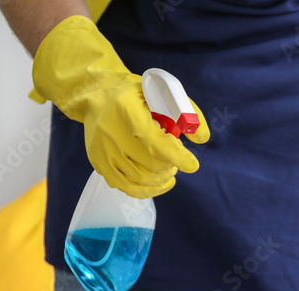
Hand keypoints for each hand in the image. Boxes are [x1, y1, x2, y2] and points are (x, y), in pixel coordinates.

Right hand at [32, 16, 209, 197]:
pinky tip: (160, 183)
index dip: (177, 157)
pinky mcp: (97, 161)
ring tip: (169, 168)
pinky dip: (147, 190)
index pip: (154, 141)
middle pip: (150, 163)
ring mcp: (102, 149)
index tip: (192, 165)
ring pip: (140, 178)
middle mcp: (110, 130)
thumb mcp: (161, 92)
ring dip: (162, 178)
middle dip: (171, 165)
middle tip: (176, 159)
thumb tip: (202, 137)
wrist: (95, 93)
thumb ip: (186, 112)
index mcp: (127, 109)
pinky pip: (126, 186)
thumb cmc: (135, 93)